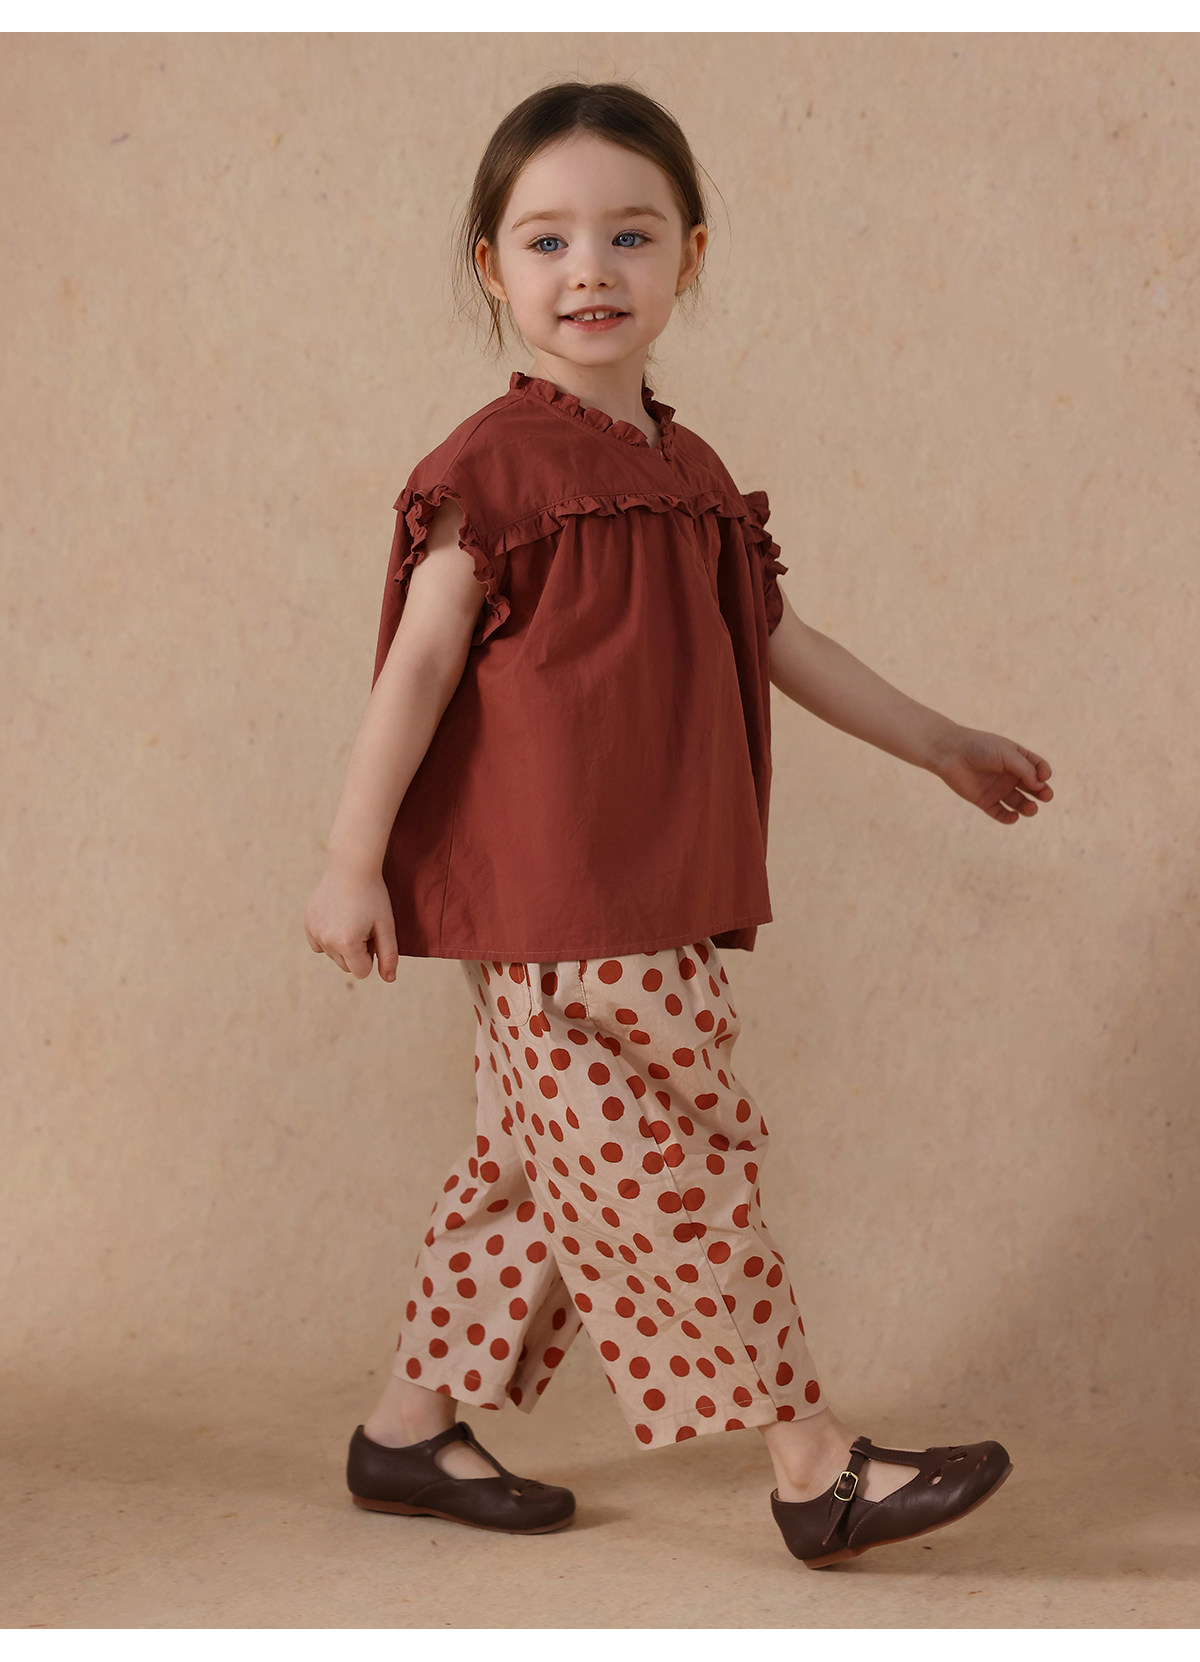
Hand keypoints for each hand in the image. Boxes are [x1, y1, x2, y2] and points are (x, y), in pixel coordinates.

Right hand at [304, 859, 398, 980]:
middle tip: (363, 925)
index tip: (373, 935)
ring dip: (343, 945)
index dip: (371, 955)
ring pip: (332, 955)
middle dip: (357, 952)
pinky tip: (338, 920)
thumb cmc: (373, 895)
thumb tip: (389, 979)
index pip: (362, 972)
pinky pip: (319, 944)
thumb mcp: (386, 925)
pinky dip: (329, 938)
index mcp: (347, 943)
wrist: (351, 867)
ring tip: (351, 920)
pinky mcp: (307, 923)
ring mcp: (314, 932)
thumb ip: (389, 955)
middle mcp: (326, 941)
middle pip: (346, 966)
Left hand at [928, 724, 1053, 823]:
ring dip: (1028, 807)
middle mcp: (1010, 775)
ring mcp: (998, 789)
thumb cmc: (979, 747)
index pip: (1039, 768)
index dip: (1044, 774)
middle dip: (1042, 792)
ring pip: (1019, 802)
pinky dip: (1009, 818)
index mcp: (1017, 758)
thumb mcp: (1006, 753)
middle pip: (1033, 787)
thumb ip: (1024, 768)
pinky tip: (1013, 816)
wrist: (950, 753)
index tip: (1043, 776)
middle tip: (1046, 796)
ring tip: (1031, 809)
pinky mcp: (985, 801)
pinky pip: (1000, 813)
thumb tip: (1040, 785)